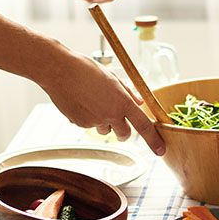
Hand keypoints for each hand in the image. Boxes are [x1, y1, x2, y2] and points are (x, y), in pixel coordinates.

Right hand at [43, 48, 165, 154]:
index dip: (154, 140)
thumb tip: (139, 103)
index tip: (160, 150)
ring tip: (93, 102)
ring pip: (105, 130)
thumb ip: (127, 92)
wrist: (58, 70)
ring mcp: (94, 121)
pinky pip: (89, 125)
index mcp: (121, 101)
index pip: (143, 125)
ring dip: (104, 123)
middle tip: (117, 119)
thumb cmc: (85, 69)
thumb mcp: (112, 77)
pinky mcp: (80, 123)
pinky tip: (80, 102)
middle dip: (124, 131)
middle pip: (124, 134)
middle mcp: (110, 114)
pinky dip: (88, 118)